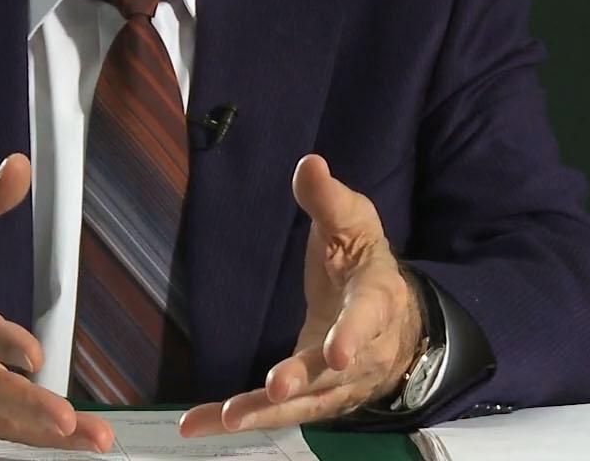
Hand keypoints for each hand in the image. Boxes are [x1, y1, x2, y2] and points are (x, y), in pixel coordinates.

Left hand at [179, 154, 423, 435]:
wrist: (394, 319)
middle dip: (303, 381)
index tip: (335, 352)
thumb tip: (309, 162)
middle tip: (277, 389)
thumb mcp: (354, 223)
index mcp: (374, 303)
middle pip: (332, 375)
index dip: (352, 336)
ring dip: (265, 412)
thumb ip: (329, 199)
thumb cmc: (364, 262)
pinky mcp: (310, 399)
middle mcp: (360, 353)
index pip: (366, 320)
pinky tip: (195, 426)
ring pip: (303, 404)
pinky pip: (274, 413)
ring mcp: (336, 384)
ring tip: (228, 418)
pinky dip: (237, 419)